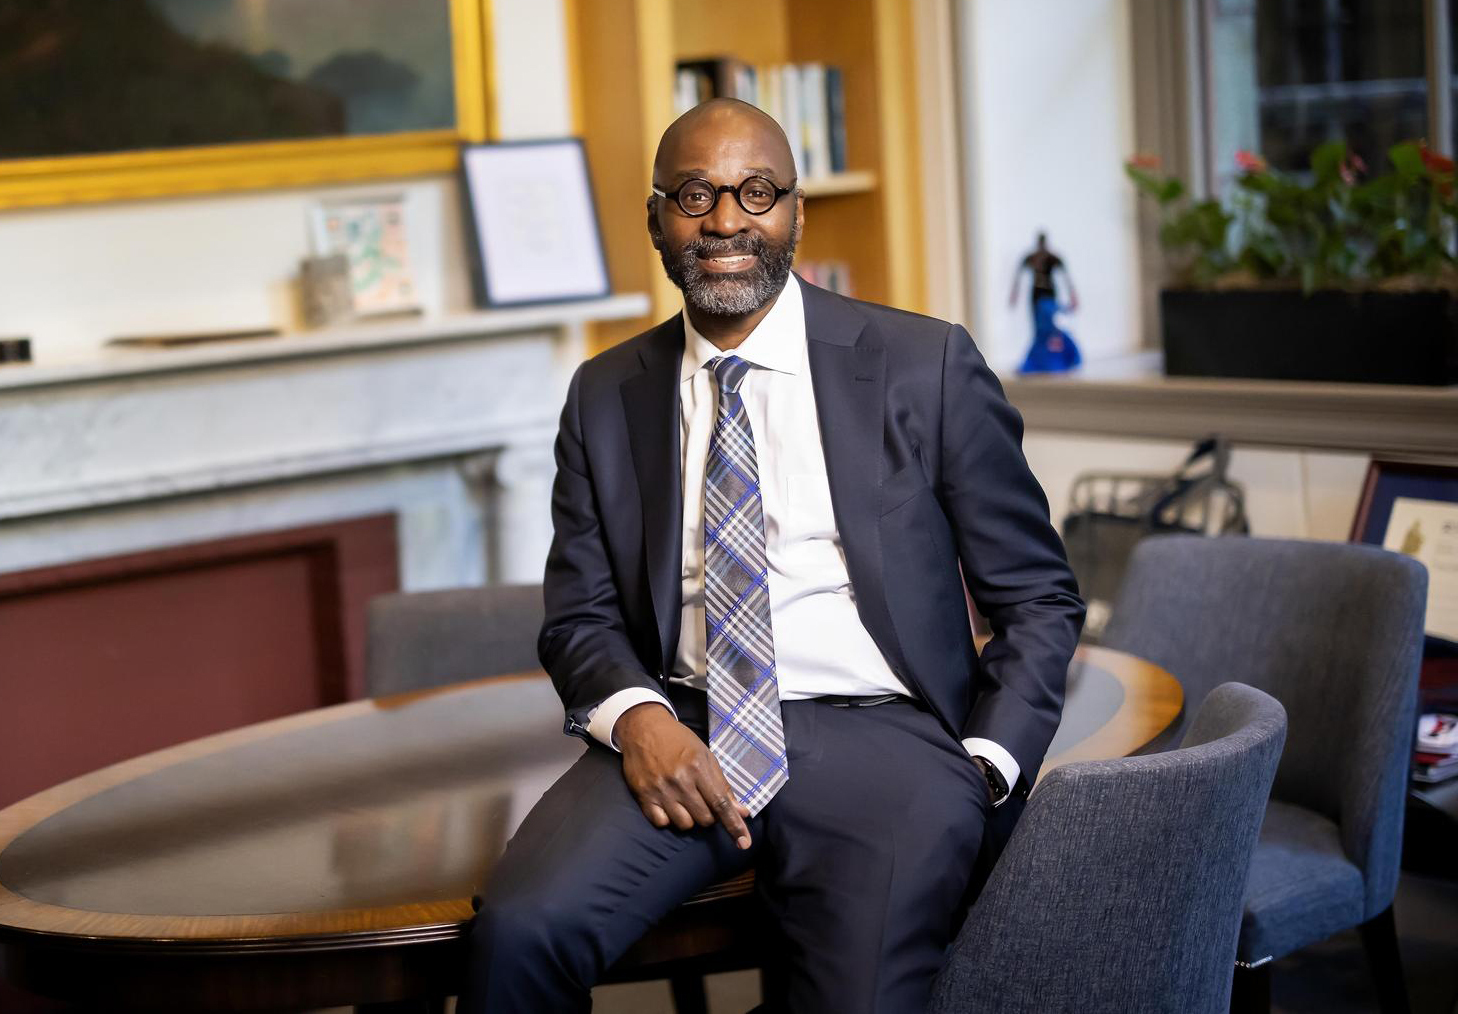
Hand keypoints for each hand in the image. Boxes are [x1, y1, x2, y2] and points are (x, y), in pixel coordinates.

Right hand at [616, 702, 752, 848]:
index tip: (744, 843)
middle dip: (708, 815)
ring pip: (684, 824)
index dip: (734, 825)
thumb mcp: (706, 755)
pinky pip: (662, 823)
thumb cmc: (679, 741)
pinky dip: (668, 818)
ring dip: (689, 818)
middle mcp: (680, 780)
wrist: (643, 728)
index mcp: (699, 767)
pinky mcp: (643, 796)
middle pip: (705, 818)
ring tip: (684, 801)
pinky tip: (668, 804)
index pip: (721, 803)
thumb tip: (742, 812)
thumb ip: (723, 785)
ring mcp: (660, 789)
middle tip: (701, 800)